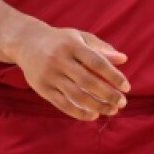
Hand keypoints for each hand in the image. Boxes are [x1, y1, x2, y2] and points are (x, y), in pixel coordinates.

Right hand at [10, 24, 130, 120]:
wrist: (26, 42)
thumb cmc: (61, 40)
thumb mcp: (80, 38)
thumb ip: (102, 48)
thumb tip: (124, 59)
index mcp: (73, 45)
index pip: (97, 62)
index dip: (113, 76)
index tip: (127, 87)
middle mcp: (60, 60)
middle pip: (88, 81)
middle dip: (108, 95)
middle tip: (122, 103)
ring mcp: (50, 75)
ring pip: (76, 95)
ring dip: (97, 106)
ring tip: (111, 110)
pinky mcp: (42, 88)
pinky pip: (62, 104)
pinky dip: (79, 112)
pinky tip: (93, 115)